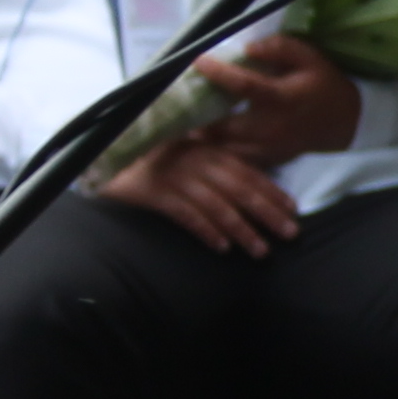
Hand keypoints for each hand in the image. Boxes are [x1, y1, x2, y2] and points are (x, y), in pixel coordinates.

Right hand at [96, 135, 301, 254]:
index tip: (294, 210)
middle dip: (267, 213)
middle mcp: (195, 159)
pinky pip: (186, 214)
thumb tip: (252, 193)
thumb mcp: (188, 157)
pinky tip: (222, 248)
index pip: (248, 171)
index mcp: (207, 149)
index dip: (272, 191)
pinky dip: (206, 231)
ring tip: (260, 250)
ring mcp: (174, 175)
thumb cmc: (153, 162)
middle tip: (290, 234)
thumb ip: (216, 168)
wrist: (103, 160)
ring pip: (217, 205)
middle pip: (239, 188)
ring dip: (242, 230)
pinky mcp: (154, 192)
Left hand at [189, 35, 361, 165]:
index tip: (196, 60)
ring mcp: (266, 148)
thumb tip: (247, 47)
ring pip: (222, 148)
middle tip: (175, 103)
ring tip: (180, 123)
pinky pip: (232, 159)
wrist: (345, 122)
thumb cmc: (323, 85)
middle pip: (220, 126)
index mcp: (280, 98)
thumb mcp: (310, 58)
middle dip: (196, 117)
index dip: (217, 73)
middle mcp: (270, 127)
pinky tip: (201, 139)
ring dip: (201, 136)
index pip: (242, 85)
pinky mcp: (265, 160)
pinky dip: (214, 150)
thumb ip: (280, 48)